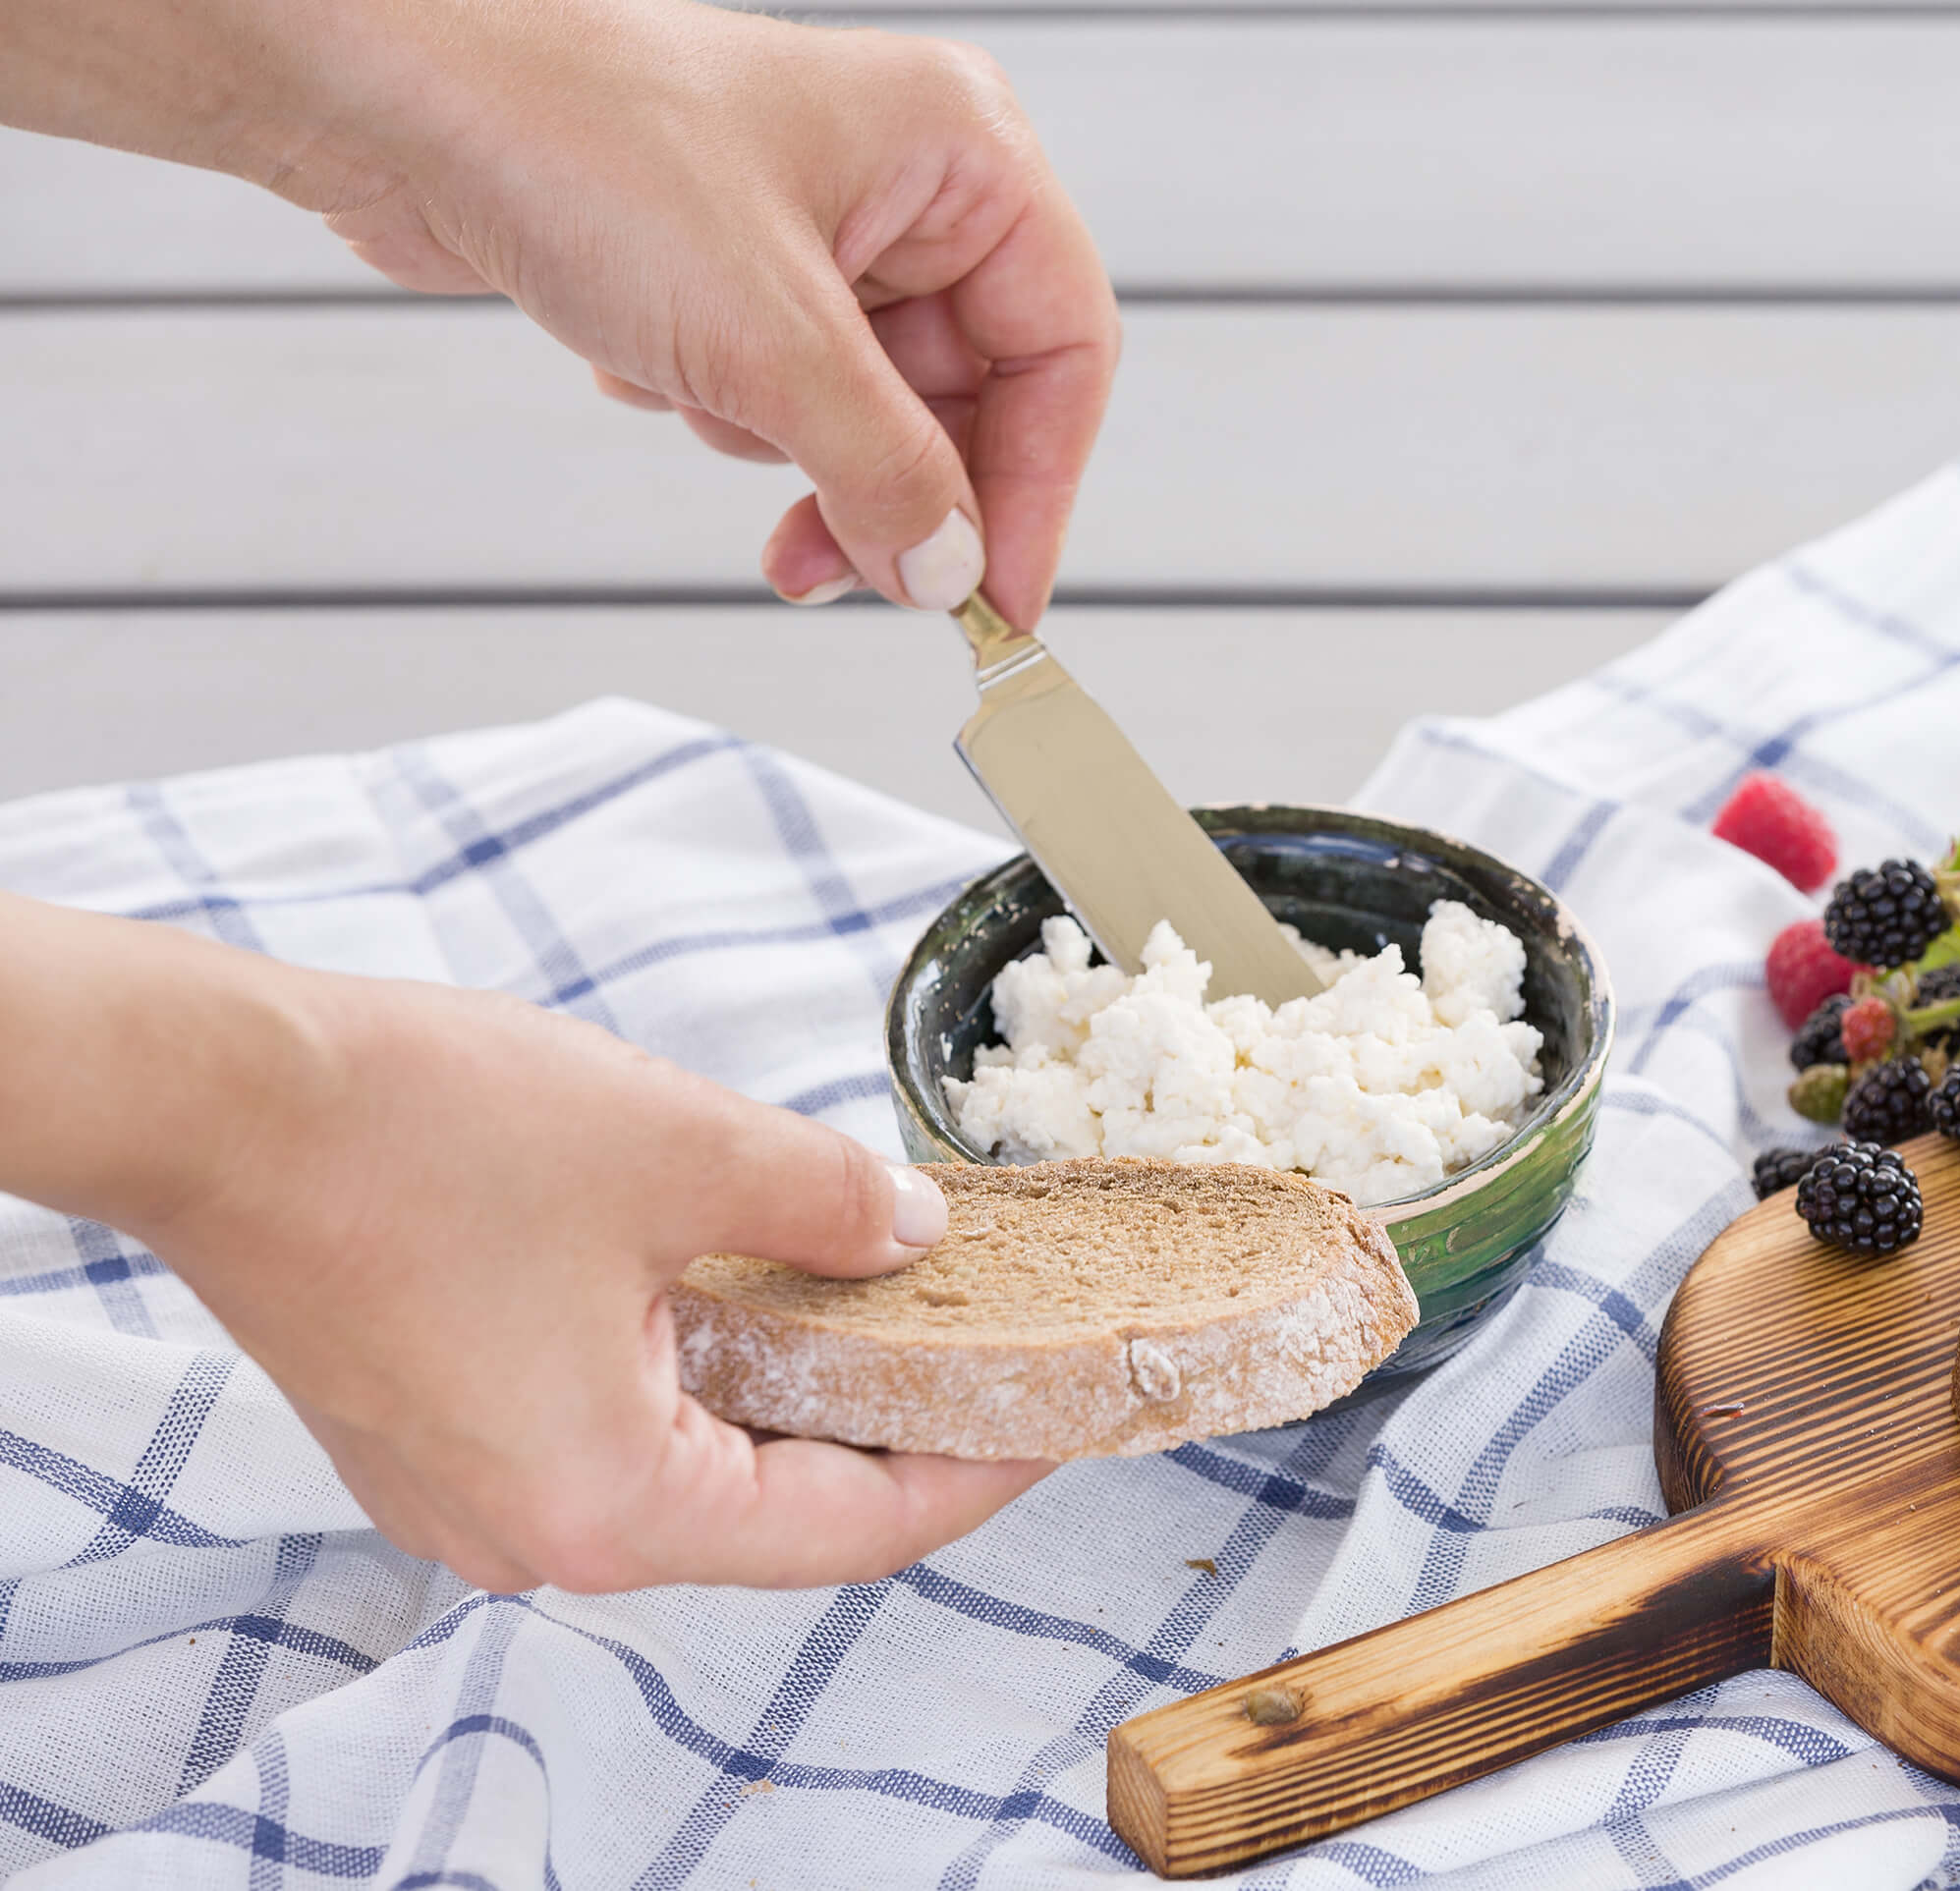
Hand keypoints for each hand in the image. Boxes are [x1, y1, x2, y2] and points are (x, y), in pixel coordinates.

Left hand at [0, 0, 1117, 620]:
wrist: (385, 99)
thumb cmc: (576, 145)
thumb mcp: (766, 340)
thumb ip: (886, 473)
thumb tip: (952, 577)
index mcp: (963, 153)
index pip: (1063, 353)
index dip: (1037, 490)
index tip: (995, 604)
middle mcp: (910, 182)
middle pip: (970, 395)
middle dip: (892, 486)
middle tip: (837, 571)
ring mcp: (822, 224)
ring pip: (873, 410)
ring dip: (790, 447)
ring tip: (701, 407)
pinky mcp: (736, 266)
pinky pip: (785, 393)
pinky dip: (724, 410)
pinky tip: (646, 362)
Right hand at [0, 894, 1044, 1592]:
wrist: (222, 1097)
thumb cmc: (421, 1131)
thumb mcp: (686, 1149)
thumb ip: (828, 1208)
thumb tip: (912, 1235)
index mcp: (609, 1506)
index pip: (853, 1527)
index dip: (977, 1470)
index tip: (1062, 1419)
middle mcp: (539, 1536)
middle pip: (779, 1510)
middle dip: (897, 1428)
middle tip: (1003, 1356)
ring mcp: (478, 1494)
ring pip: (698, 1465)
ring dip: (798, 1393)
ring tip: (908, 1315)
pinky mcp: (442, 1435)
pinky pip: (618, 1429)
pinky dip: (707, 1373)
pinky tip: (772, 1295)